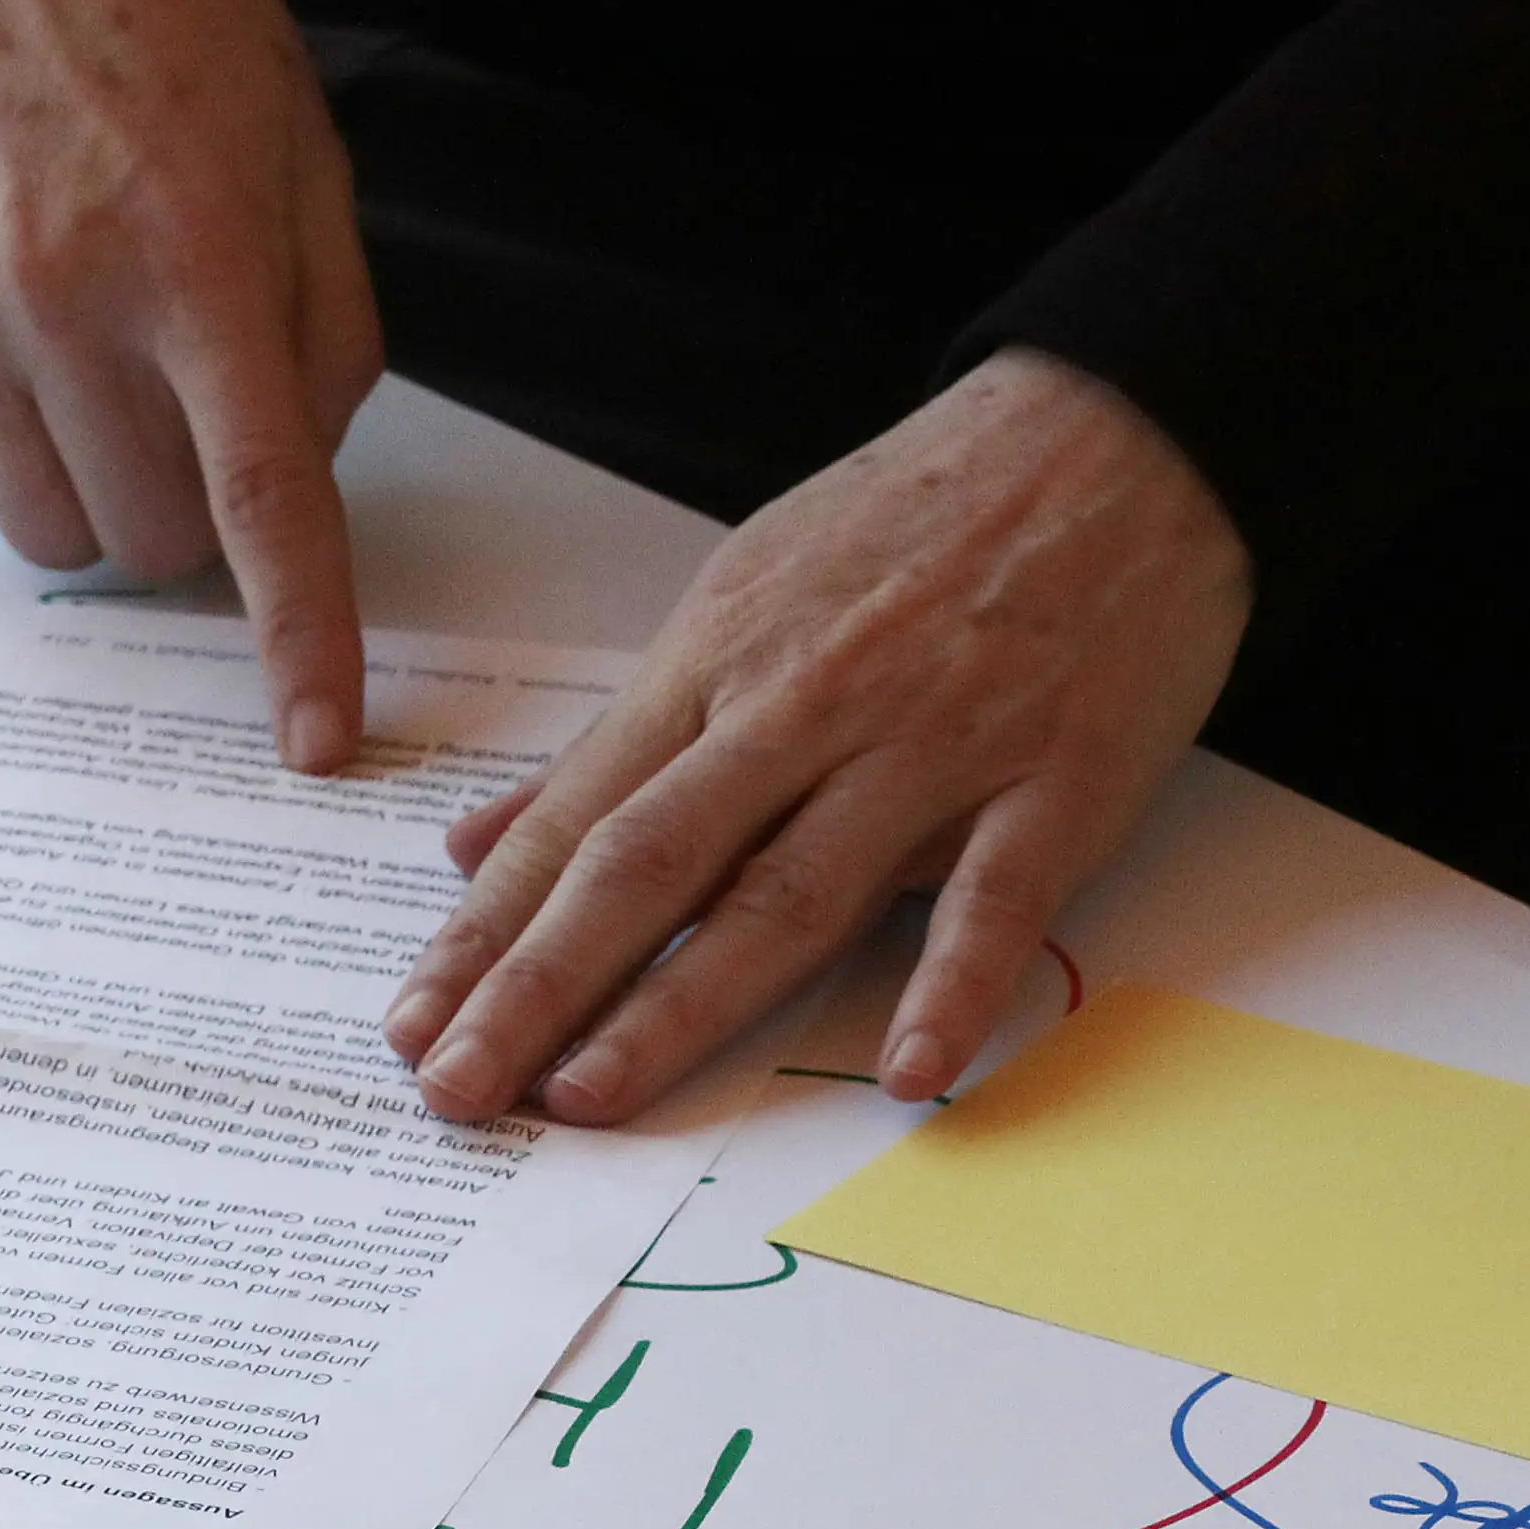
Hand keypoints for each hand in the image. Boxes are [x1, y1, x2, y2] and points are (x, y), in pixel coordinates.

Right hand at [0, 0, 382, 769]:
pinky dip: (5, 439)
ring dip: (95, 489)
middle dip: (191, 520)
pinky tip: (22, 329)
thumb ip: (325, 341)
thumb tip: (291, 494)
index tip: (315, 742)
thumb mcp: (304, 162)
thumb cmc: (176, 29)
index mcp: (202, 260)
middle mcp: (63, 294)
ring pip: (45, 530)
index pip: (263, 502)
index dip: (301, 639)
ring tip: (103, 366)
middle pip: (147, 545)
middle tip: (194, 413)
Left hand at [378, 351, 1248, 1122]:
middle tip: (457, 1087)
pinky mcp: (1056, 776)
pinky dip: (954, 983)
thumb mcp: (745, 598)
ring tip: (593, 1098)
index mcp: (717, 664)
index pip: (576, 822)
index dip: (487, 931)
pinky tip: (909, 1073)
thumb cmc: (919, 523)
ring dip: (684, 1003)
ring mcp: (932, 744)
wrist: (1117, 430)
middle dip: (540, 982)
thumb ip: (620, 742)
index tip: (412, 1026)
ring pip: (790, 890)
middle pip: (650, 864)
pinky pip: (997, 896)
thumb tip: (480, 845)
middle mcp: (805, 709)